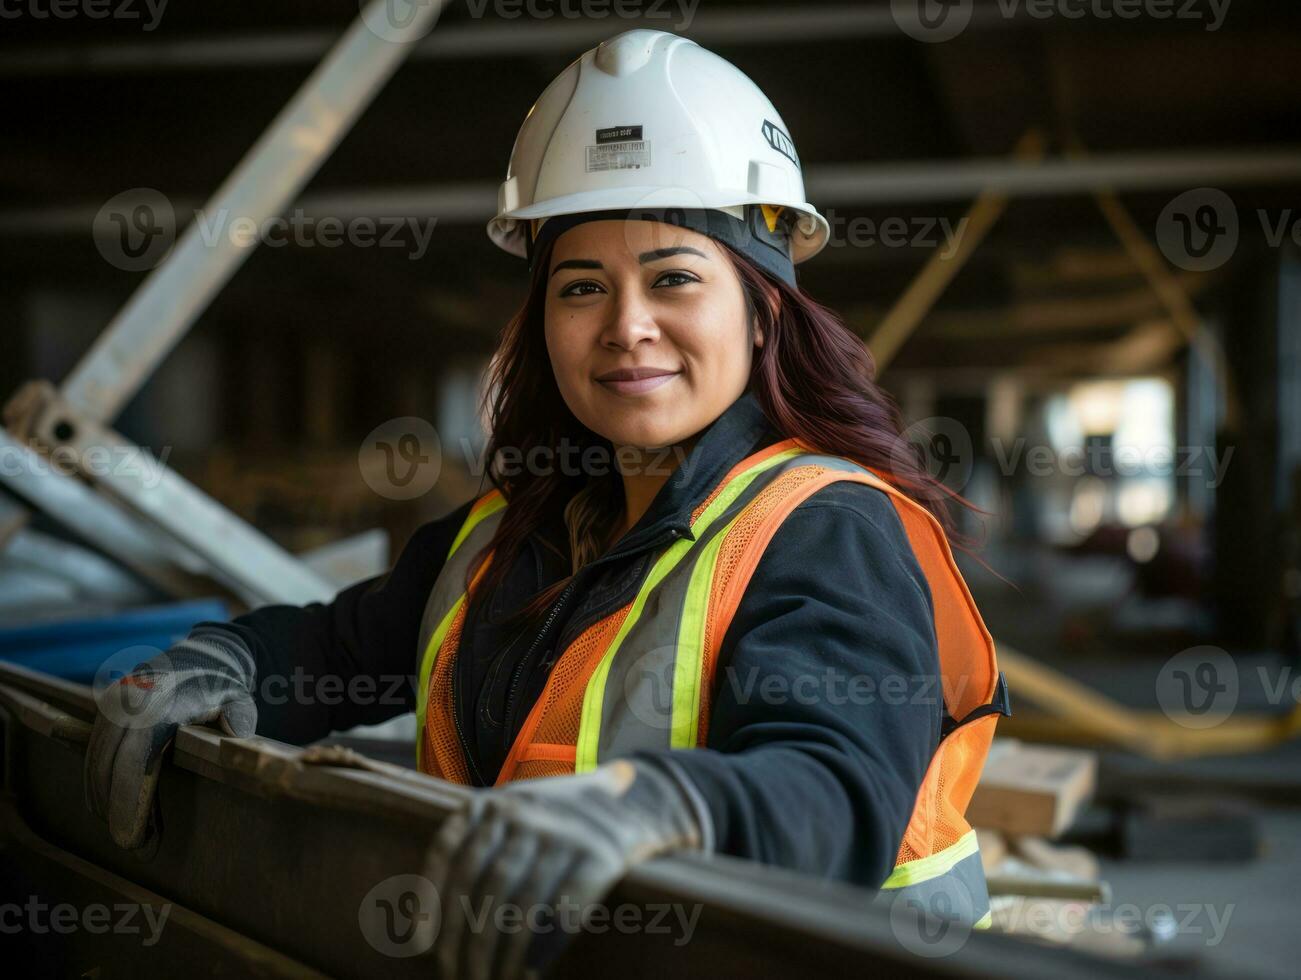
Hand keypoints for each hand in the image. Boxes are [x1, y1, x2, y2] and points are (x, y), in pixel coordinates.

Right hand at [84, 627, 257, 849]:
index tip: (132, 838)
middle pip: (109, 767)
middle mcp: (131, 702)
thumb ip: (240, 720)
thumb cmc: (225, 686)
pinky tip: (109, 803)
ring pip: (96, 760)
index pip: (136, 760)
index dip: (129, 801)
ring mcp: (114, 702)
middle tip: (133, 844)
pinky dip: (98, 778)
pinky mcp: (106, 706)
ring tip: (124, 829)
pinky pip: (94, 748)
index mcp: (163, 705)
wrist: (204, 653)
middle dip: (114, 810)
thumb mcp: (240, 700)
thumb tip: (236, 737)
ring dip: (103, 797)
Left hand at [429, 758, 710, 979]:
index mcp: (496, 800)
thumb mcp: (514, 812)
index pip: (451, 855)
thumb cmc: (562, 819)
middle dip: (467, 941)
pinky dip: (542, 947)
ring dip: (500, 954)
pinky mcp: (601, 856)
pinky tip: (529, 972)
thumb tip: (418, 928)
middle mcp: (526, 810)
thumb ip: (474, 849)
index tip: (426, 944)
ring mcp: (564, 832)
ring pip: (518, 905)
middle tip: (459, 976)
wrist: (638, 801)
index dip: (433, 904)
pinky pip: (562, 911)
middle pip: (483, 887)